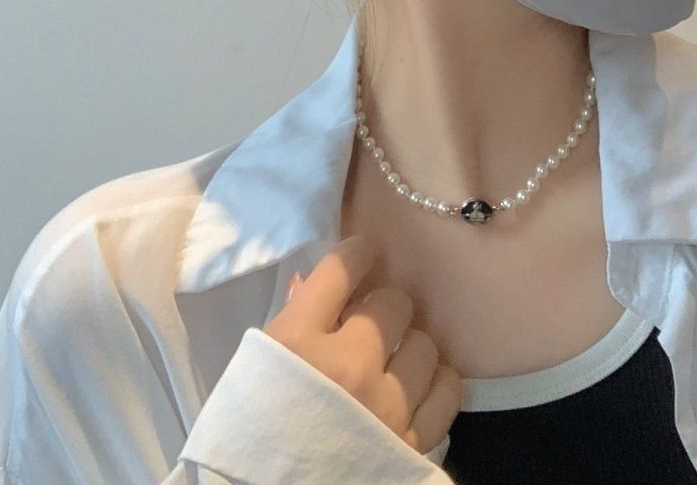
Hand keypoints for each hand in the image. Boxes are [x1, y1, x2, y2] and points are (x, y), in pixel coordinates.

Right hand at [262, 233, 462, 456]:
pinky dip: (436, 382)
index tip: (364, 255)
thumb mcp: (255, 373)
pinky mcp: (411, 443)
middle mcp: (346, 365)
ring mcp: (383, 405)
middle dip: (385, 307)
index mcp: (295, 342)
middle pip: (393, 303)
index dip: (358, 254)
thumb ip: (289, 324)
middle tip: (374, 322)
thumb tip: (312, 283)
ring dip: (411, 347)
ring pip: (425, 343)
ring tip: (396, 361)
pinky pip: (447, 389)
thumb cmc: (249, 438)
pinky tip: (420, 387)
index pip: (341, 270)